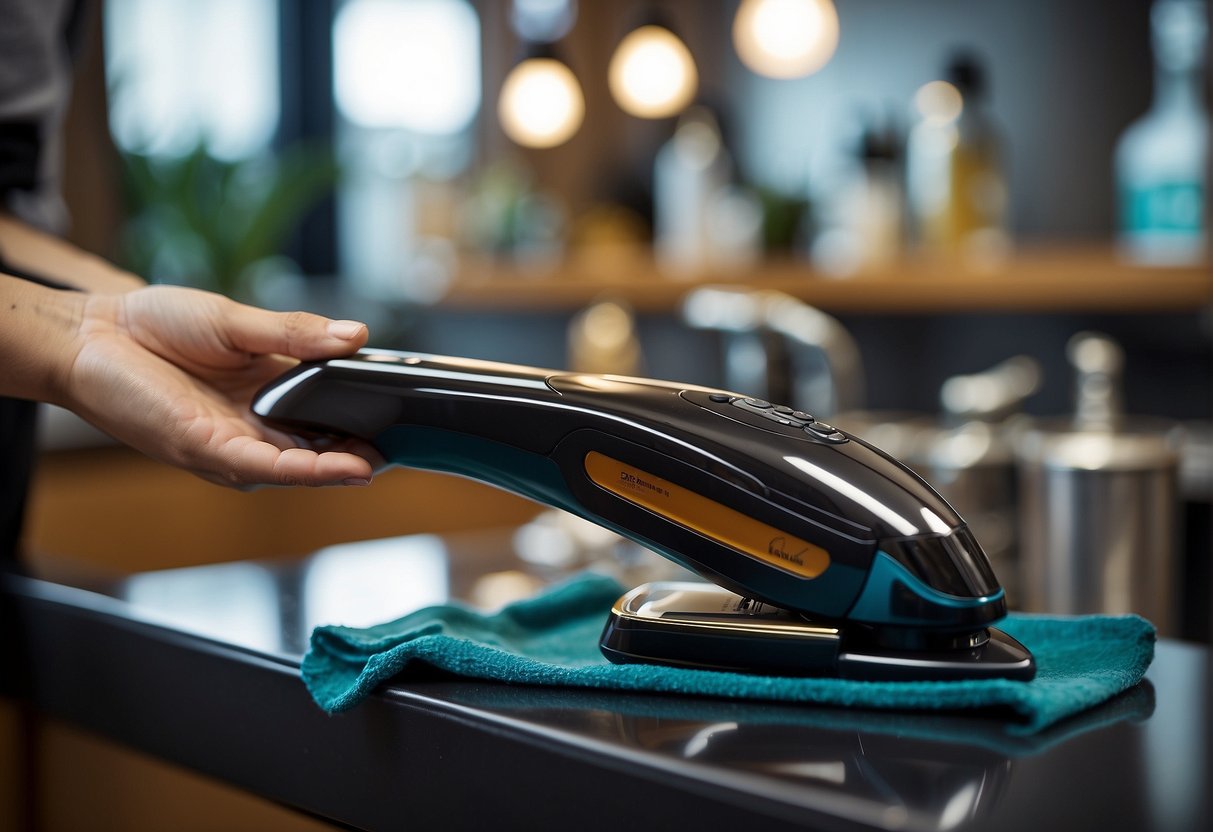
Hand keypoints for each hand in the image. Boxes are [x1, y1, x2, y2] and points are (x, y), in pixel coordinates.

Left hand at [63, 285, 379, 488]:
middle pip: (318, 448)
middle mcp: (256, 426)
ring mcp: (233, 442)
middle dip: (359, 452)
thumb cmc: (158, 325)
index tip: (401, 413)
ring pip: (296, 466)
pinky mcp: (207, 449)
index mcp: (270, 392)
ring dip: (338, 468)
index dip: (363, 417)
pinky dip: (303, 471)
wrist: (92, 333)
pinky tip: (337, 468)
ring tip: (378, 463)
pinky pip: (263, 467)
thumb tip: (357, 336)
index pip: (328, 412)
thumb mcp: (240, 321)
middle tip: (402, 446)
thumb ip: (297, 334)